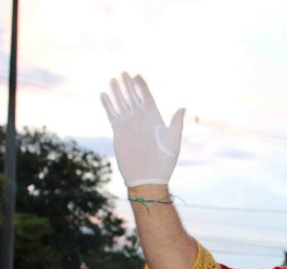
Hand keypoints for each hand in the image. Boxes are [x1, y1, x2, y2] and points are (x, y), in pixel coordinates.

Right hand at [101, 72, 184, 186]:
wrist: (148, 178)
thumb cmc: (164, 162)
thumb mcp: (173, 141)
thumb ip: (176, 123)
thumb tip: (182, 107)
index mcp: (155, 119)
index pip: (147, 98)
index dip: (142, 86)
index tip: (137, 75)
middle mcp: (141, 120)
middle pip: (133, 97)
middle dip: (128, 85)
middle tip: (123, 72)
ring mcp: (129, 125)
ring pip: (122, 104)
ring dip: (117, 91)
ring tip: (113, 79)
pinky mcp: (118, 132)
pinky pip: (112, 115)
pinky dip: (108, 105)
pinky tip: (103, 94)